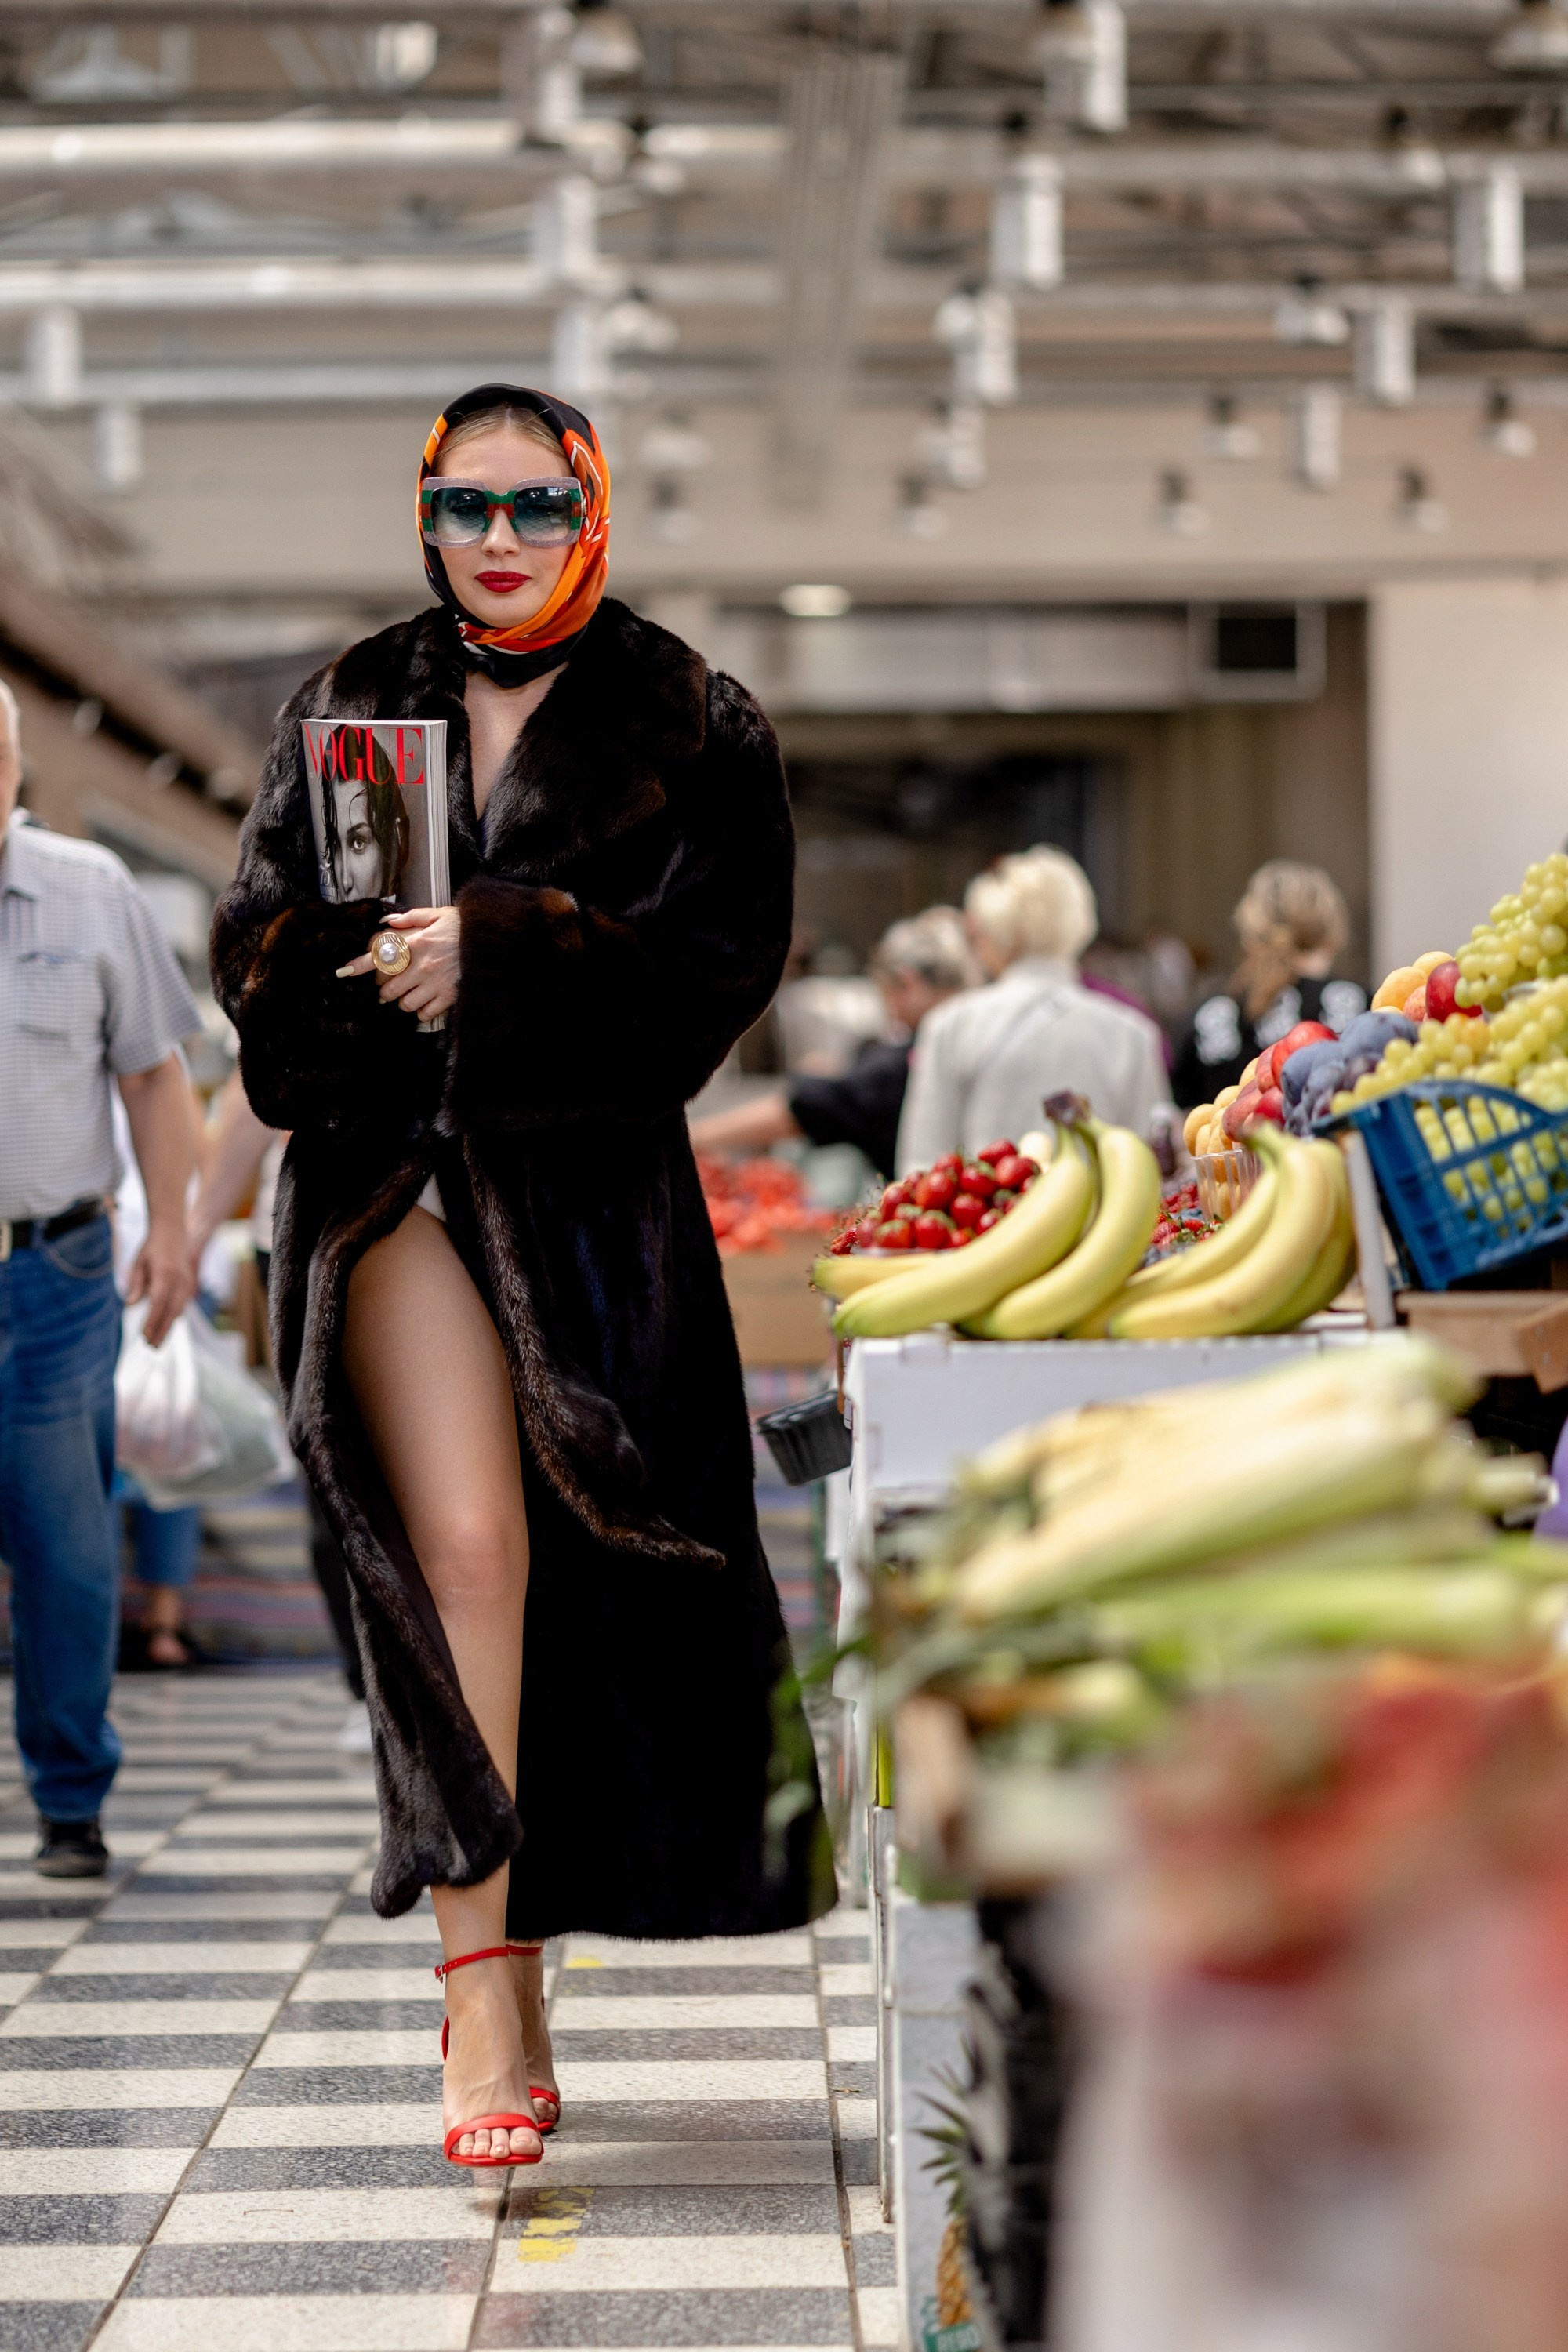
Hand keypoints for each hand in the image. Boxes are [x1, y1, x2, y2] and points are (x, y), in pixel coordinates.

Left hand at [125, 1222, 196, 1348]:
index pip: (158, 1303)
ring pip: (178, 1311)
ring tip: (157, 1343)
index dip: (151, 1321)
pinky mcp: (189, 1285)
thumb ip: (136, 1285)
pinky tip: (165, 1327)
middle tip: (151, 1347)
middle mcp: (179, 1280)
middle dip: (161, 1331)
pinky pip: (181, 1306)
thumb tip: (130, 1306)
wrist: (172, 1232)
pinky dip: (173, 1318)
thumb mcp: (139, 1264)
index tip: (143, 1336)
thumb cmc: (152, 1248)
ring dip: (168, 1328)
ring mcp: (187, 1283)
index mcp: (165, 1274)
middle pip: (171, 1311)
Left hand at [335, 906, 459, 1020]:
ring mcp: (434, 983)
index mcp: (415, 943)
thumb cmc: (467, 927)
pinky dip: (423, 1012)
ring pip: (405, 1004)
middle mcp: (420, 966)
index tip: (343, 972)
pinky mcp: (448, 996)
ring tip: (412, 995)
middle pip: (388, 989)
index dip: (357, 966)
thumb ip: (412, 917)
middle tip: (392, 986)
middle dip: (386, 990)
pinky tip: (428, 1003)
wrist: (494, 941)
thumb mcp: (439, 914)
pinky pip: (425, 1013)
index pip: (378, 957)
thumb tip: (391, 922)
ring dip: (405, 1001)